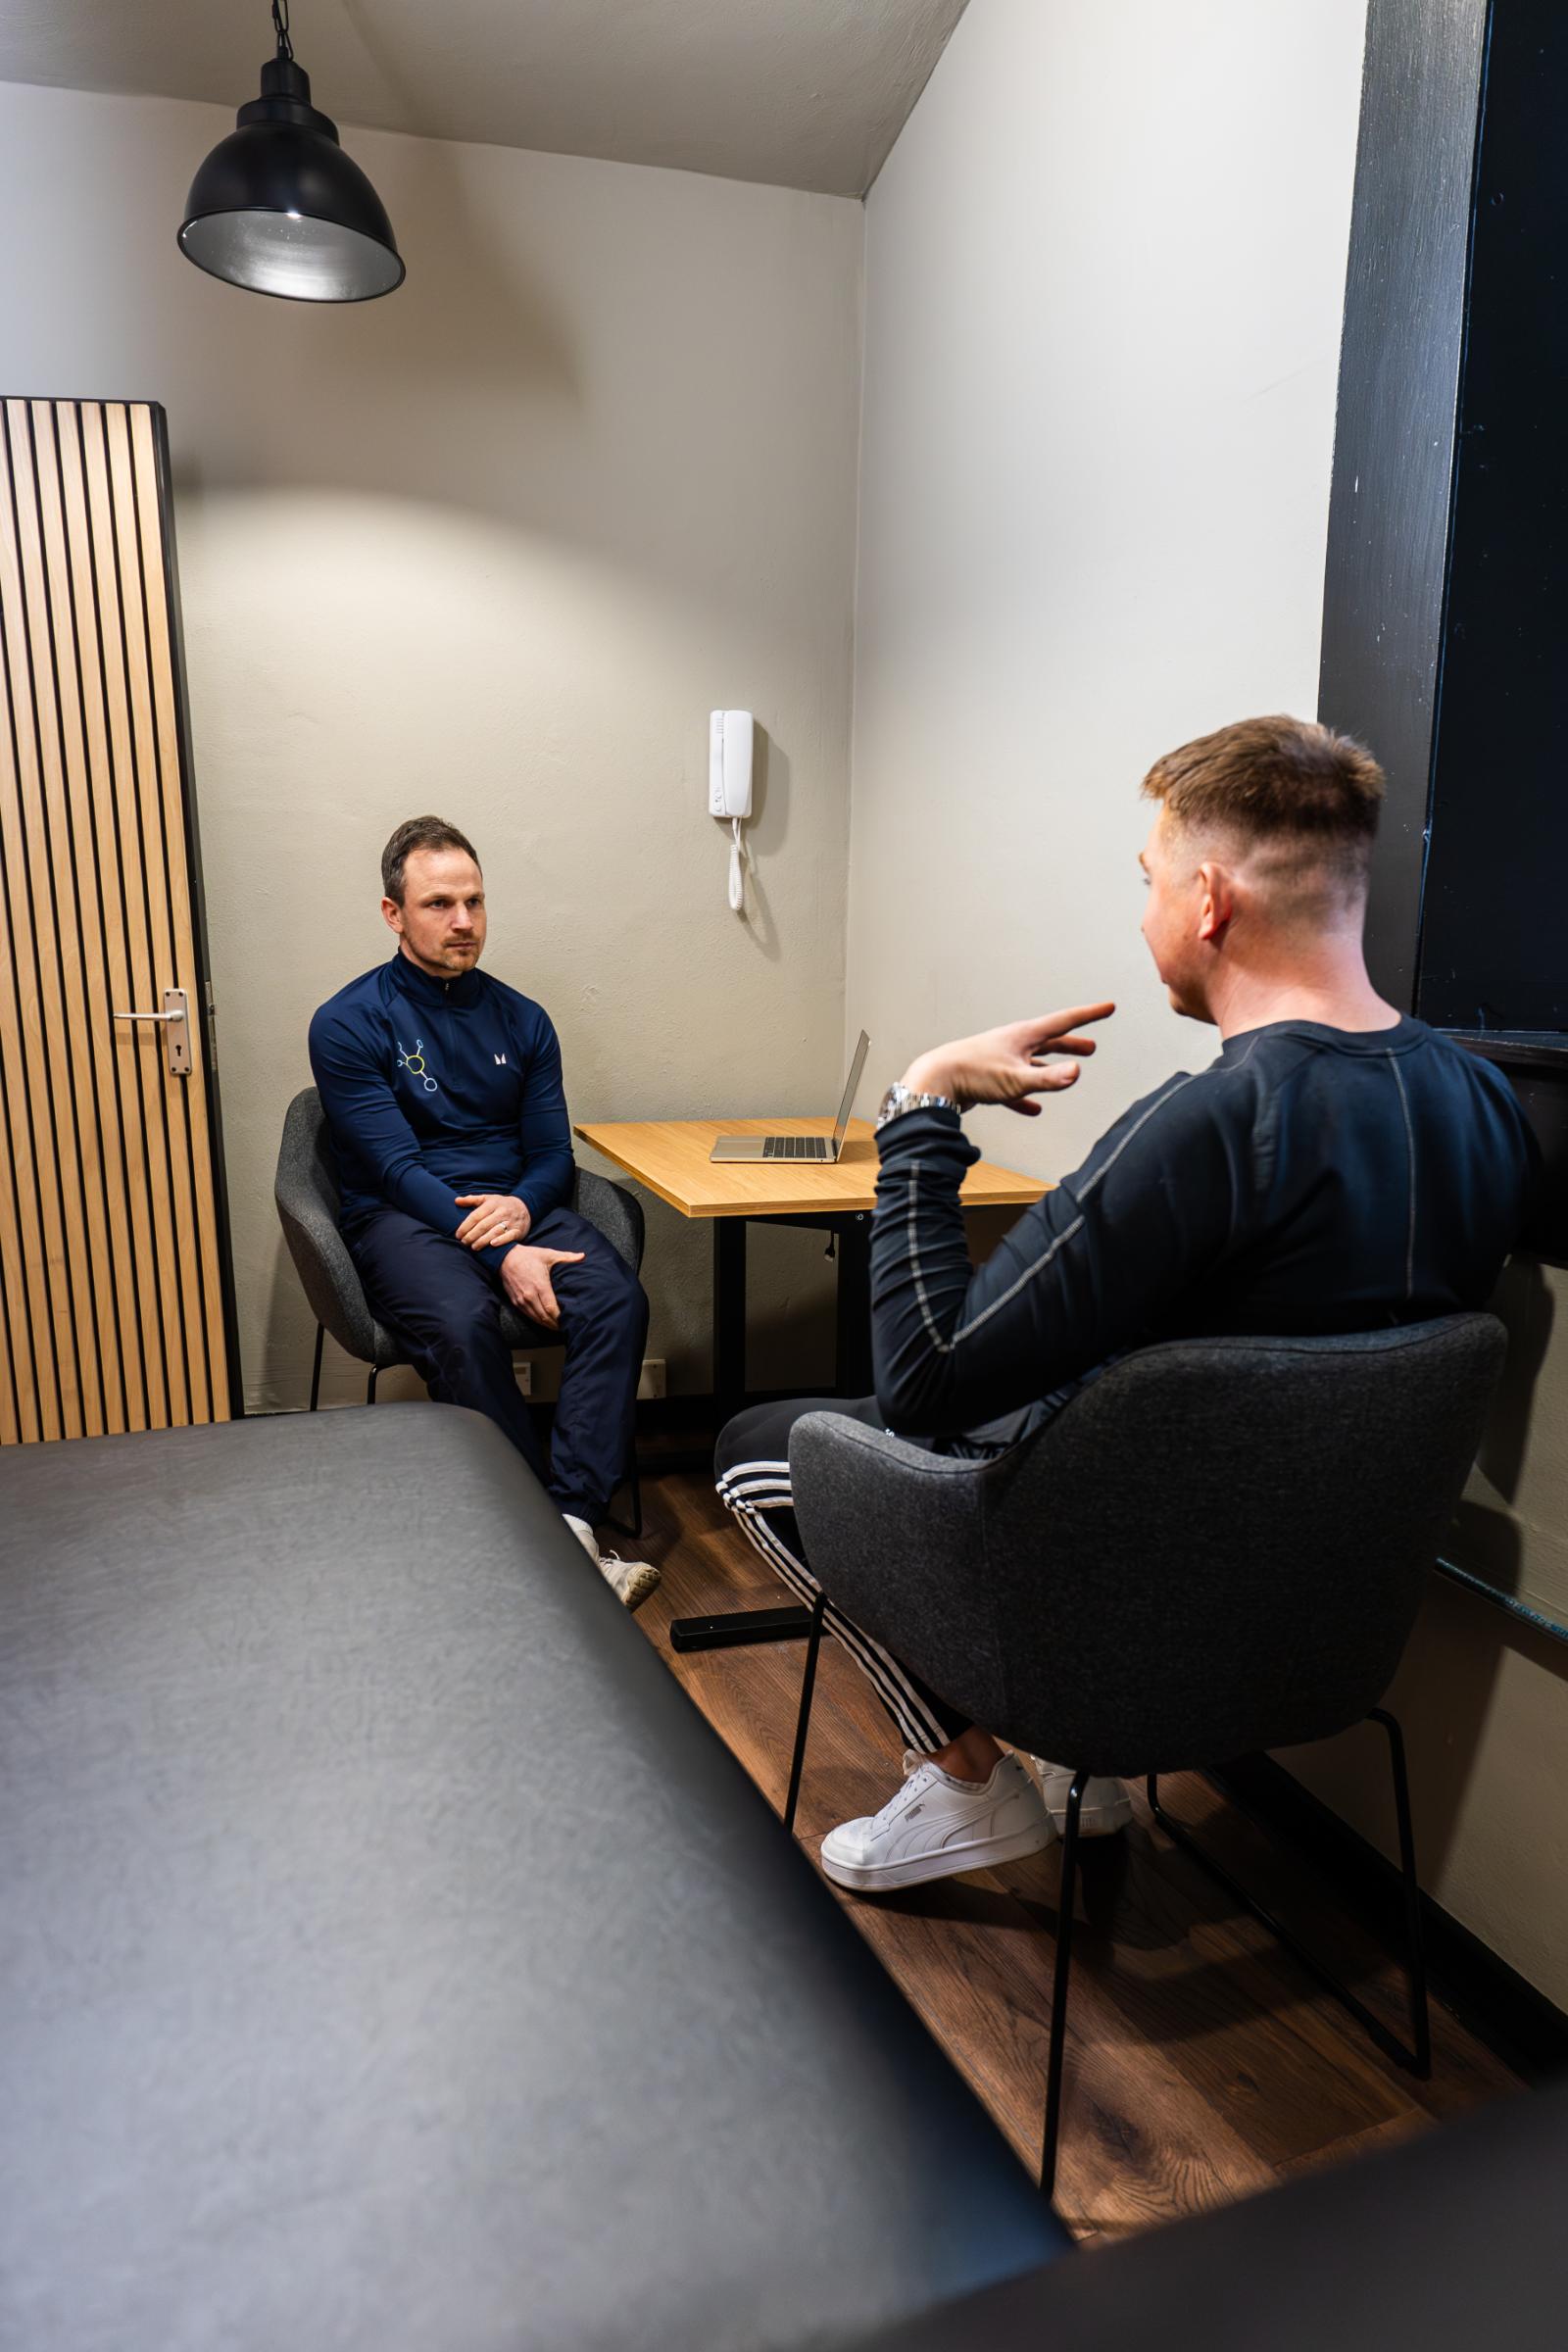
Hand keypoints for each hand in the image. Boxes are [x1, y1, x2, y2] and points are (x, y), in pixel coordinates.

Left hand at [455, 1193, 531, 1249]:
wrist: (524, 1207)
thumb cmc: (501, 1204)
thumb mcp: (488, 1199)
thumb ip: (472, 1200)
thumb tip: (456, 1201)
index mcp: (493, 1203)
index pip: (476, 1215)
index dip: (465, 1226)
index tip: (458, 1234)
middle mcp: (502, 1212)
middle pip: (484, 1225)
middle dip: (472, 1235)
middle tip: (464, 1242)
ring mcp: (511, 1221)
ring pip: (495, 1231)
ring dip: (483, 1240)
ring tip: (474, 1247)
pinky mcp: (518, 1230)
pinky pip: (509, 1236)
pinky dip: (501, 1241)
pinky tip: (492, 1245)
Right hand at [499, 1243, 584, 1328]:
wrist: (505, 1257)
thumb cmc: (528, 1256)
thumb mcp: (548, 1254)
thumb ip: (566, 1257)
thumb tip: (583, 1256)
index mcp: (540, 1285)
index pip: (551, 1308)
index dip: (560, 1317)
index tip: (568, 1320)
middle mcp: (529, 1295)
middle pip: (544, 1317)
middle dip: (555, 1324)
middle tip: (565, 1326)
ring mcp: (521, 1300)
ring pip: (535, 1318)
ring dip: (546, 1324)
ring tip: (557, 1327)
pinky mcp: (515, 1302)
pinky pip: (527, 1315)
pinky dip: (537, 1320)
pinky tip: (544, 1321)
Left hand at [902, 1002, 1114, 1116]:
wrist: (933, 1081)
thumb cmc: (973, 1074)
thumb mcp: (1016, 1078)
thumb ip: (1048, 1079)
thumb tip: (1077, 1072)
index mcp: (1024, 1035)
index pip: (1064, 1021)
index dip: (1090, 1015)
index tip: (1109, 1008)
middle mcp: (1013, 1043)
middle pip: (1049, 1041)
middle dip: (1071, 1044)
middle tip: (1090, 1048)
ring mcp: (1000, 1060)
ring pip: (1033, 1063)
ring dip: (1051, 1068)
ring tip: (1067, 1074)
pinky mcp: (988, 1079)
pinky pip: (1014, 1088)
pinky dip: (1026, 1098)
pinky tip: (1033, 1110)